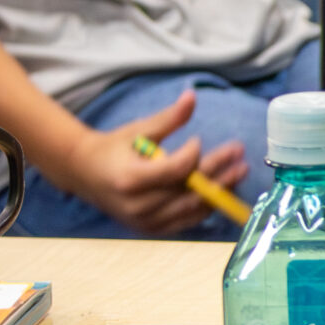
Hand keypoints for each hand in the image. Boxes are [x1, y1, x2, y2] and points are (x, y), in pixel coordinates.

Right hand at [48, 89, 246, 235]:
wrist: (84, 174)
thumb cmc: (113, 148)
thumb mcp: (138, 130)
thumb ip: (168, 118)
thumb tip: (192, 96)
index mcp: (130, 179)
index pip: (175, 170)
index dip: (193, 154)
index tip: (198, 140)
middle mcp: (138, 205)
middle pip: (188, 190)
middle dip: (218, 172)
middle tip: (240, 157)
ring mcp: (145, 221)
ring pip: (192, 208)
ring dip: (220, 190)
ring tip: (239, 172)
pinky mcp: (151, 229)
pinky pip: (186, 220)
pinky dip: (206, 206)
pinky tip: (223, 190)